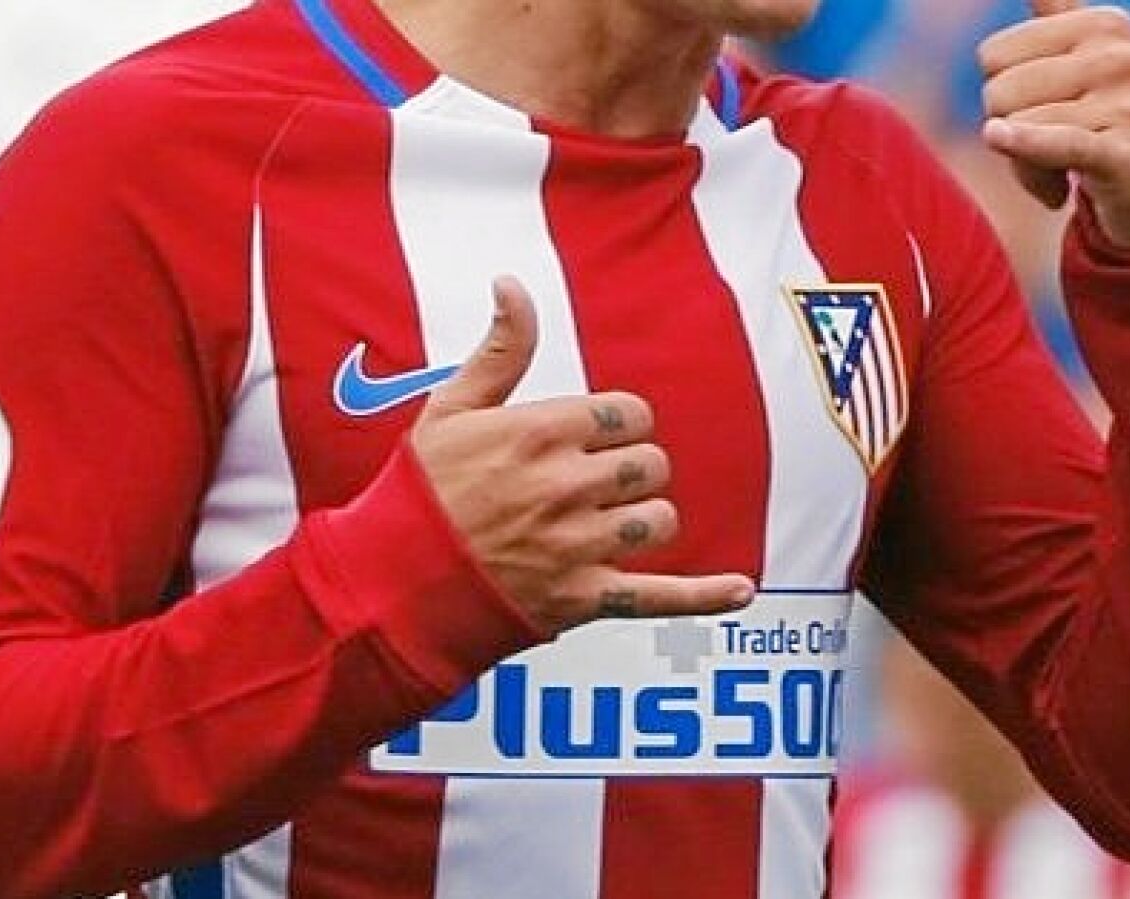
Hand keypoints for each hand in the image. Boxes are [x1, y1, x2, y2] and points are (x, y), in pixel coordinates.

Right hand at [409, 276, 754, 633]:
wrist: (391, 583)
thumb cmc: (418, 493)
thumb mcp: (449, 409)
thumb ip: (499, 349)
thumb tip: (512, 284)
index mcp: (542, 432)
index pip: (631, 414)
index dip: (619, 426)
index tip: (595, 440)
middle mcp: (568, 485)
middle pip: (652, 465)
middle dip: (632, 471)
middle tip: (595, 485)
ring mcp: (579, 544)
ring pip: (660, 520)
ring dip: (644, 519)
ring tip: (610, 524)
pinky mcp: (584, 598)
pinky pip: (662, 596)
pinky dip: (704, 595)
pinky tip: (739, 589)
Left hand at [978, 1, 1129, 249]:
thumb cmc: (1116, 123)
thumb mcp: (1092, 60)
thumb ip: (1059, 13)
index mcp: (1103, 24)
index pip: (995, 55)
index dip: (1004, 95)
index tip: (1042, 111)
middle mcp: (1119, 56)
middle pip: (998, 92)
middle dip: (1011, 131)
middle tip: (1050, 150)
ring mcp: (1128, 103)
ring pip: (1018, 129)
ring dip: (1027, 168)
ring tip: (1064, 174)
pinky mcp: (1125, 154)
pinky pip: (1058, 142)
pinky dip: (1027, 144)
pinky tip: (1001, 137)